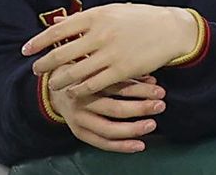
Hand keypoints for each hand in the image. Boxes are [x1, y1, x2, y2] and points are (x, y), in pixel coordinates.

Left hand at [24, 4, 198, 95]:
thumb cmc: (141, 19)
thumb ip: (83, 19)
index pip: (58, 30)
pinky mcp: (121, 70)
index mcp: (97, 16)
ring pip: (74, 72)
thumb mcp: (112, 11)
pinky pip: (93, 84)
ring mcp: (111, 53)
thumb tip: (55, 21)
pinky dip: (80, 89)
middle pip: (62, 53)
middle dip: (45, 64)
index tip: (26, 50)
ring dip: (60, 80)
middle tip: (37, 70)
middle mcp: (101, 34)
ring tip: (54, 84)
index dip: (38, 41)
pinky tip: (75, 91)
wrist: (170, 30)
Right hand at [48, 69, 166, 152]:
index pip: (119, 87)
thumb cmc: (86, 76)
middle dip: (140, 108)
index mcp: (88, 81)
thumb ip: (126, 76)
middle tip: (160, 106)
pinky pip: (102, 143)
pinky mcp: (78, 133)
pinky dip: (121, 146)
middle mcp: (82, 101)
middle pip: (114, 108)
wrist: (55, 89)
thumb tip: (152, 79)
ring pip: (108, 128)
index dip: (141, 89)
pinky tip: (139, 145)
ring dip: (133, 129)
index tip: (160, 91)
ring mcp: (79, 119)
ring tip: (152, 125)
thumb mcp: (101, 70)